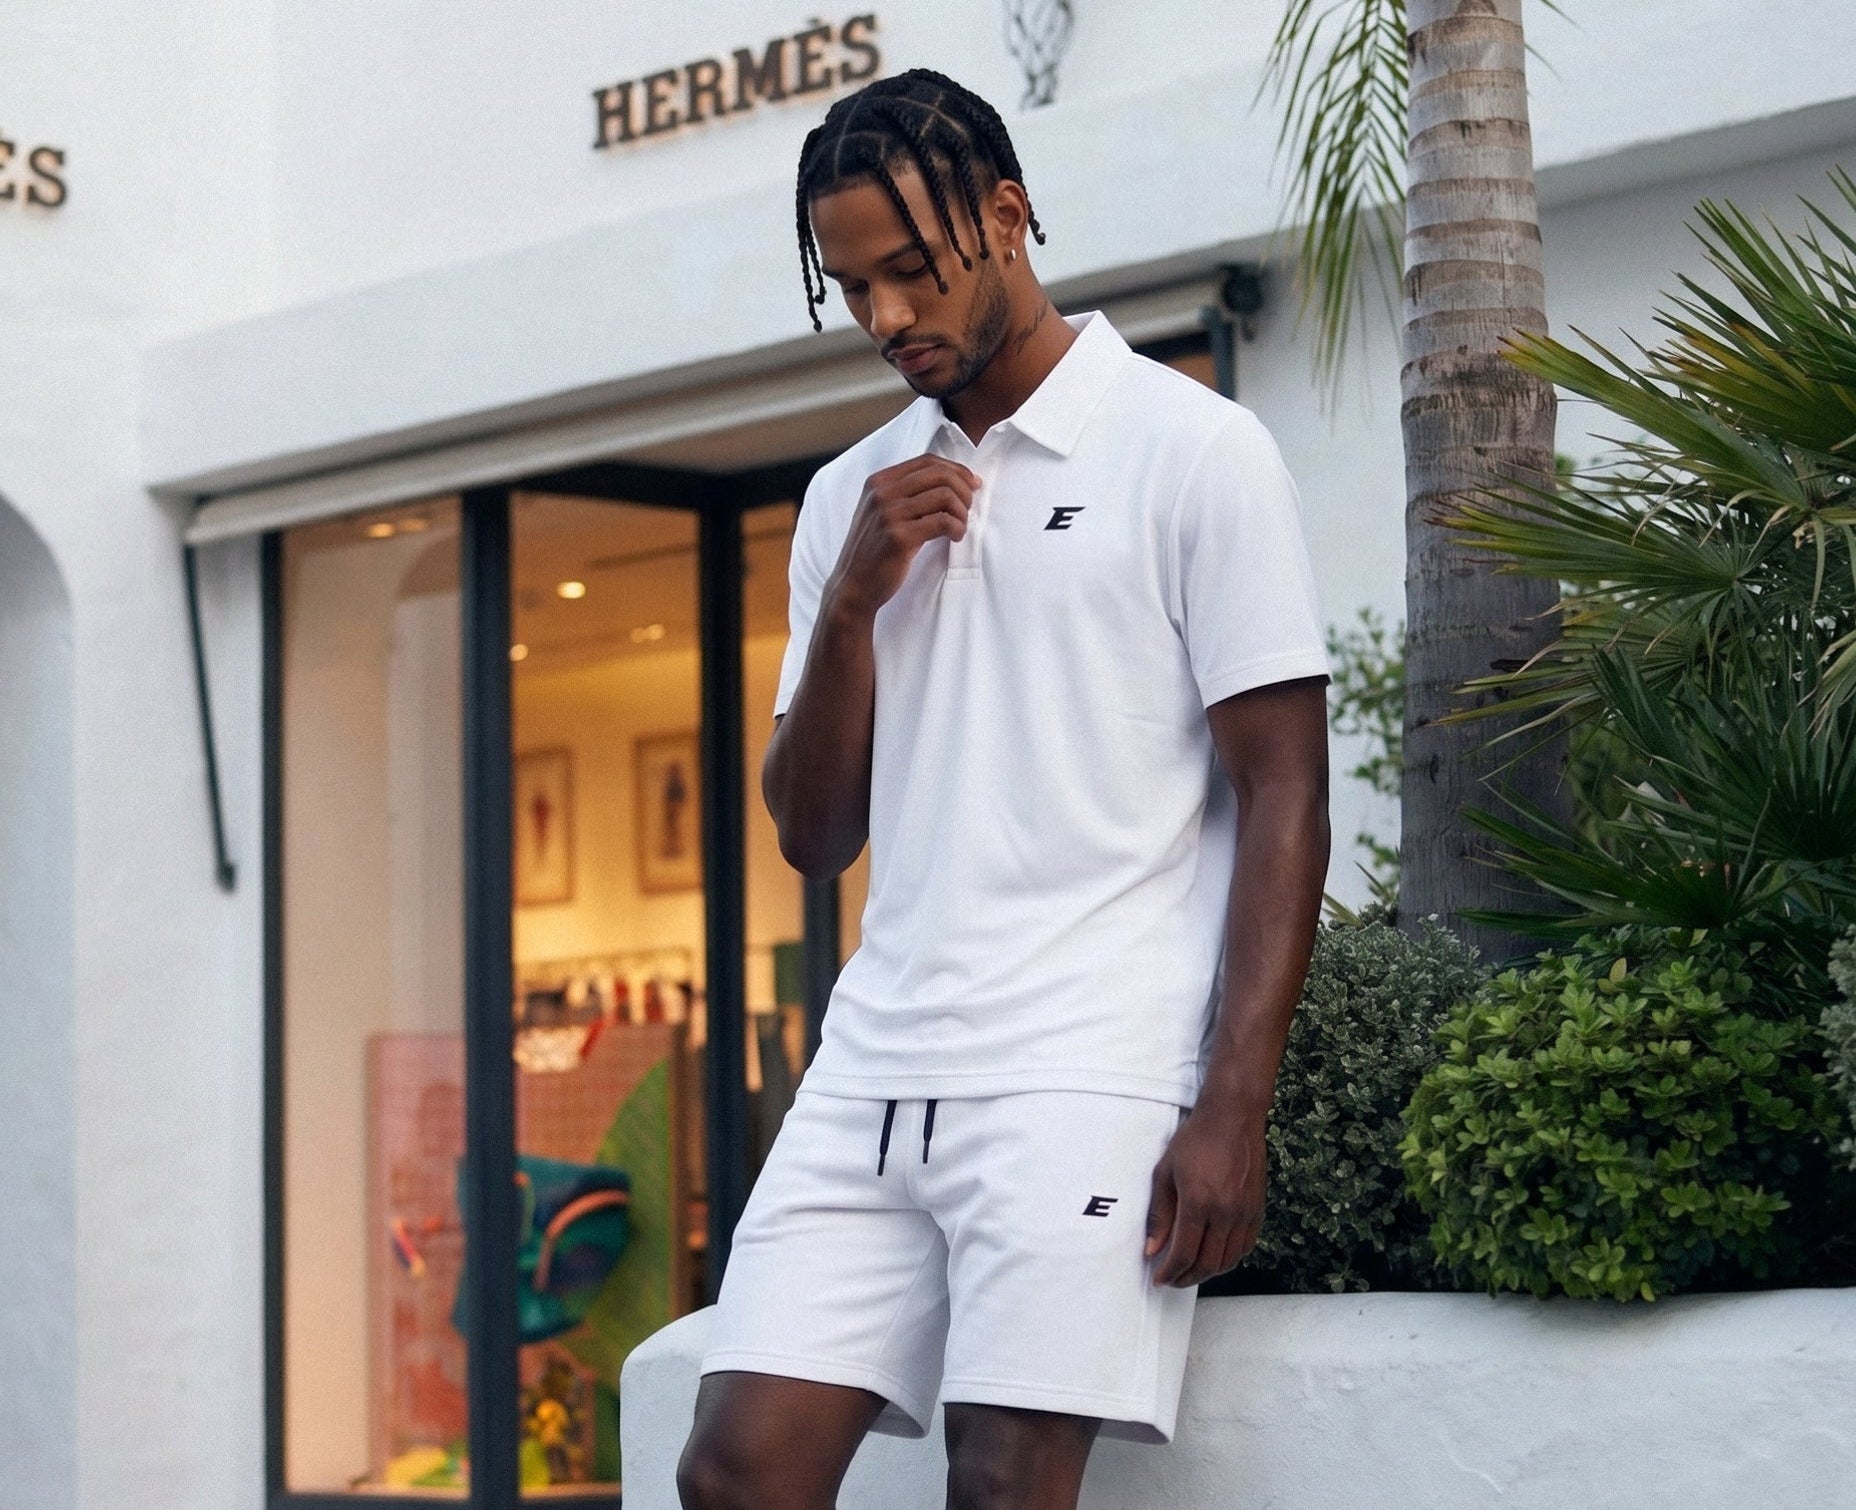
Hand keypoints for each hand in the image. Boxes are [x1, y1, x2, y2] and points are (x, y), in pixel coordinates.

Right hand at [826, 455, 978, 617]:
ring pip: (945, 496)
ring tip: (959, 527)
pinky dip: (957, 528)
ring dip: (962, 512)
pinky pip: (943, 521)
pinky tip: (955, 537)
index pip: (927, 461)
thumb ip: (906, 494)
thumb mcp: (881, 512)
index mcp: (879, 482)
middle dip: (963, 489)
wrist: (853, 585)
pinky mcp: (899, 537)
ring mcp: (889, 514)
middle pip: (939, 474)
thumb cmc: (874, 550)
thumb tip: (951, 481)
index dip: (956, 469)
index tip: (972, 483)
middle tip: (968, 508)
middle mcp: (882, 492)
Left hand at [1144, 1094, 1266, 1287]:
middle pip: (1208, 1264)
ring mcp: (1246, 1212)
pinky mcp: (1258, 1208)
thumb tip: (1152, 1248)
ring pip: (1229, 1260)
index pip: (1184, 1253)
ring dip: (1209, 1271)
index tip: (1159, 1278)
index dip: (1170, 1272)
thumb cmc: (1196, 1139)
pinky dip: (1230, 1257)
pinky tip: (1216, 1254)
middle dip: (1187, 1277)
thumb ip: (1159, 1214)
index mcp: (1199, 1202)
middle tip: (1172, 1279)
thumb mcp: (1166, 1172)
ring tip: (1191, 1269)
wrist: (1233, 1116)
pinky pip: (1246, 1246)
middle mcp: (1226, 1212)